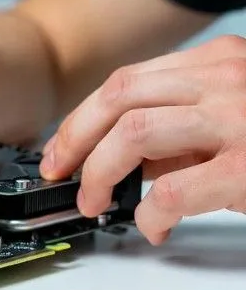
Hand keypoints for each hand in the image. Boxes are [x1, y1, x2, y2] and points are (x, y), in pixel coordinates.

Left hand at [40, 35, 245, 244]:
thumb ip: (180, 131)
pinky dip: (149, 213)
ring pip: (133, 135)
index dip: (81, 119)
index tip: (61, 150)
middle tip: (63, 177)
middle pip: (118, 100)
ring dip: (100, 174)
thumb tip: (125, 163)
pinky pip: (173, 190)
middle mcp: (225, 80)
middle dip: (75, 141)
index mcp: (217, 63)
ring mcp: (238, 119)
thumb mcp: (231, 118)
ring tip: (97, 202)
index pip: (126, 83)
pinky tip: (153, 226)